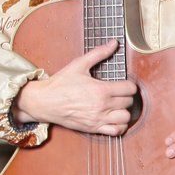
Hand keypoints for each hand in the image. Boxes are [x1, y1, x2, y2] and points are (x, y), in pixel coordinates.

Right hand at [15, 40, 137, 135]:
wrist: (45, 102)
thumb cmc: (60, 83)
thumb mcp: (79, 64)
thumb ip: (99, 53)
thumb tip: (114, 43)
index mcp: (101, 89)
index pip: (130, 89)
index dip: (129, 85)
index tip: (123, 84)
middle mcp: (102, 106)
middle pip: (128, 102)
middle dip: (126, 96)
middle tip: (119, 93)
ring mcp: (98, 118)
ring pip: (125, 118)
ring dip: (124, 111)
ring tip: (118, 106)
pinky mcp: (93, 128)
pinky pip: (116, 131)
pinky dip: (119, 126)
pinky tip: (114, 118)